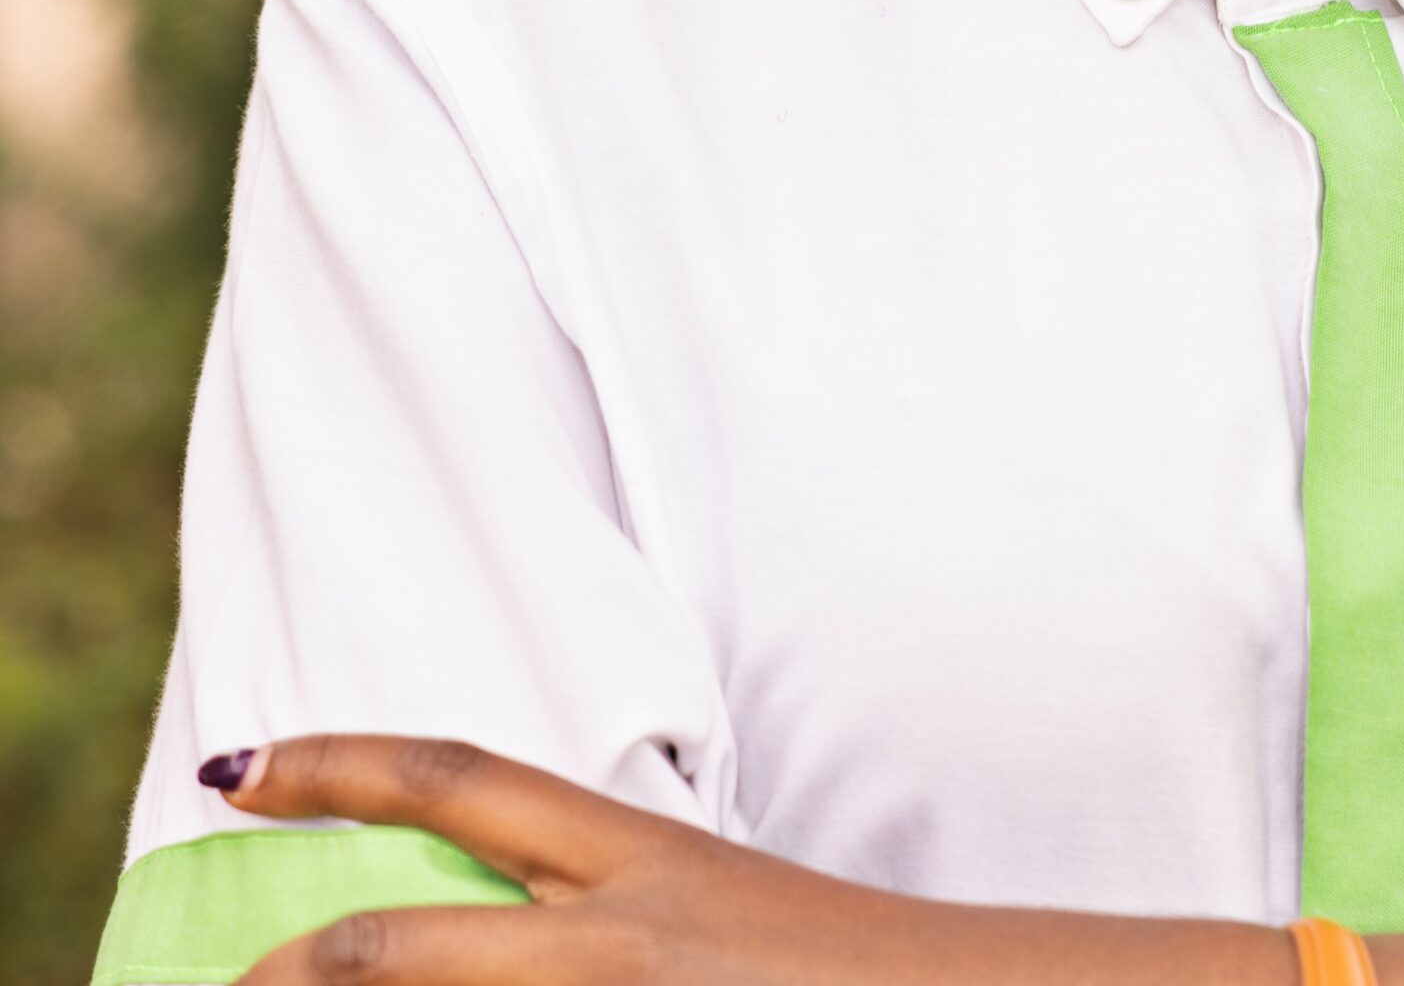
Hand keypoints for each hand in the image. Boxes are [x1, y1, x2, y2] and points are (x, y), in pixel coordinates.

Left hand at [215, 735, 1291, 985]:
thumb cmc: (860, 967)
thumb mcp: (726, 912)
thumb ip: (617, 907)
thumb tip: (519, 918)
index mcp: (646, 859)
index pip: (469, 778)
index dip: (344, 758)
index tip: (244, 759)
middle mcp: (621, 934)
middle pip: (410, 934)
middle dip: (297, 962)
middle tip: (224, 975)